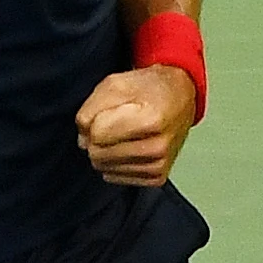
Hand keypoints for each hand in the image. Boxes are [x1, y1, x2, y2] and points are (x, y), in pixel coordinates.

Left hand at [76, 65, 198, 185]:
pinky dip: (115, 163)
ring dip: (105, 151)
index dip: (93, 121)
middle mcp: (158, 146)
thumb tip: (83, 139)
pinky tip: (126, 147)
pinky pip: (116, 178)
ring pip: (104, 169)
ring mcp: (159, 164)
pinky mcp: (157, 177)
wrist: (180, 98)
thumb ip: (90, 109)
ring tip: (121, 133)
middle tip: (111, 123)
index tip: (105, 112)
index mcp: (151, 119)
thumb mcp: (115, 84)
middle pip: (98, 155)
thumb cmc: (149, 88)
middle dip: (96, 139)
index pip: (97, 134)